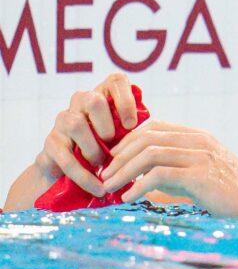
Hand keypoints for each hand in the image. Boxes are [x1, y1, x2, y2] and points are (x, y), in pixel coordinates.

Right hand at [34, 72, 140, 197]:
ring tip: (103, 164)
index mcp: (104, 96)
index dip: (126, 100)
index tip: (133, 124)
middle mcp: (80, 103)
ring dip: (93, 149)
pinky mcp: (50, 144)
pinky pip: (65, 157)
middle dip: (106, 124)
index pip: (115, 81)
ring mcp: (62, 121)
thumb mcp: (125, 139)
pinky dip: (84, 175)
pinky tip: (97, 187)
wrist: (73, 174)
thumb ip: (136, 133)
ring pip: (75, 124)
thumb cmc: (109, 150)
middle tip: (113, 143)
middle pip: (93, 99)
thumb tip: (155, 139)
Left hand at [99, 120, 237, 215]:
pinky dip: (138, 186)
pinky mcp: (201, 175)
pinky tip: (127, 198)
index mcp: (197, 136)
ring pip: (148, 154)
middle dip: (118, 157)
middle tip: (102, 176)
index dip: (126, 142)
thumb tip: (141, 176)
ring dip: (123, 171)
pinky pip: (159, 175)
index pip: (152, 128)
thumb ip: (175, 167)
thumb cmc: (230, 193)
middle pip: (145, 138)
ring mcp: (201, 156)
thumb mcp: (201, 173)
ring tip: (108, 188)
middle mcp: (198, 140)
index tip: (111, 162)